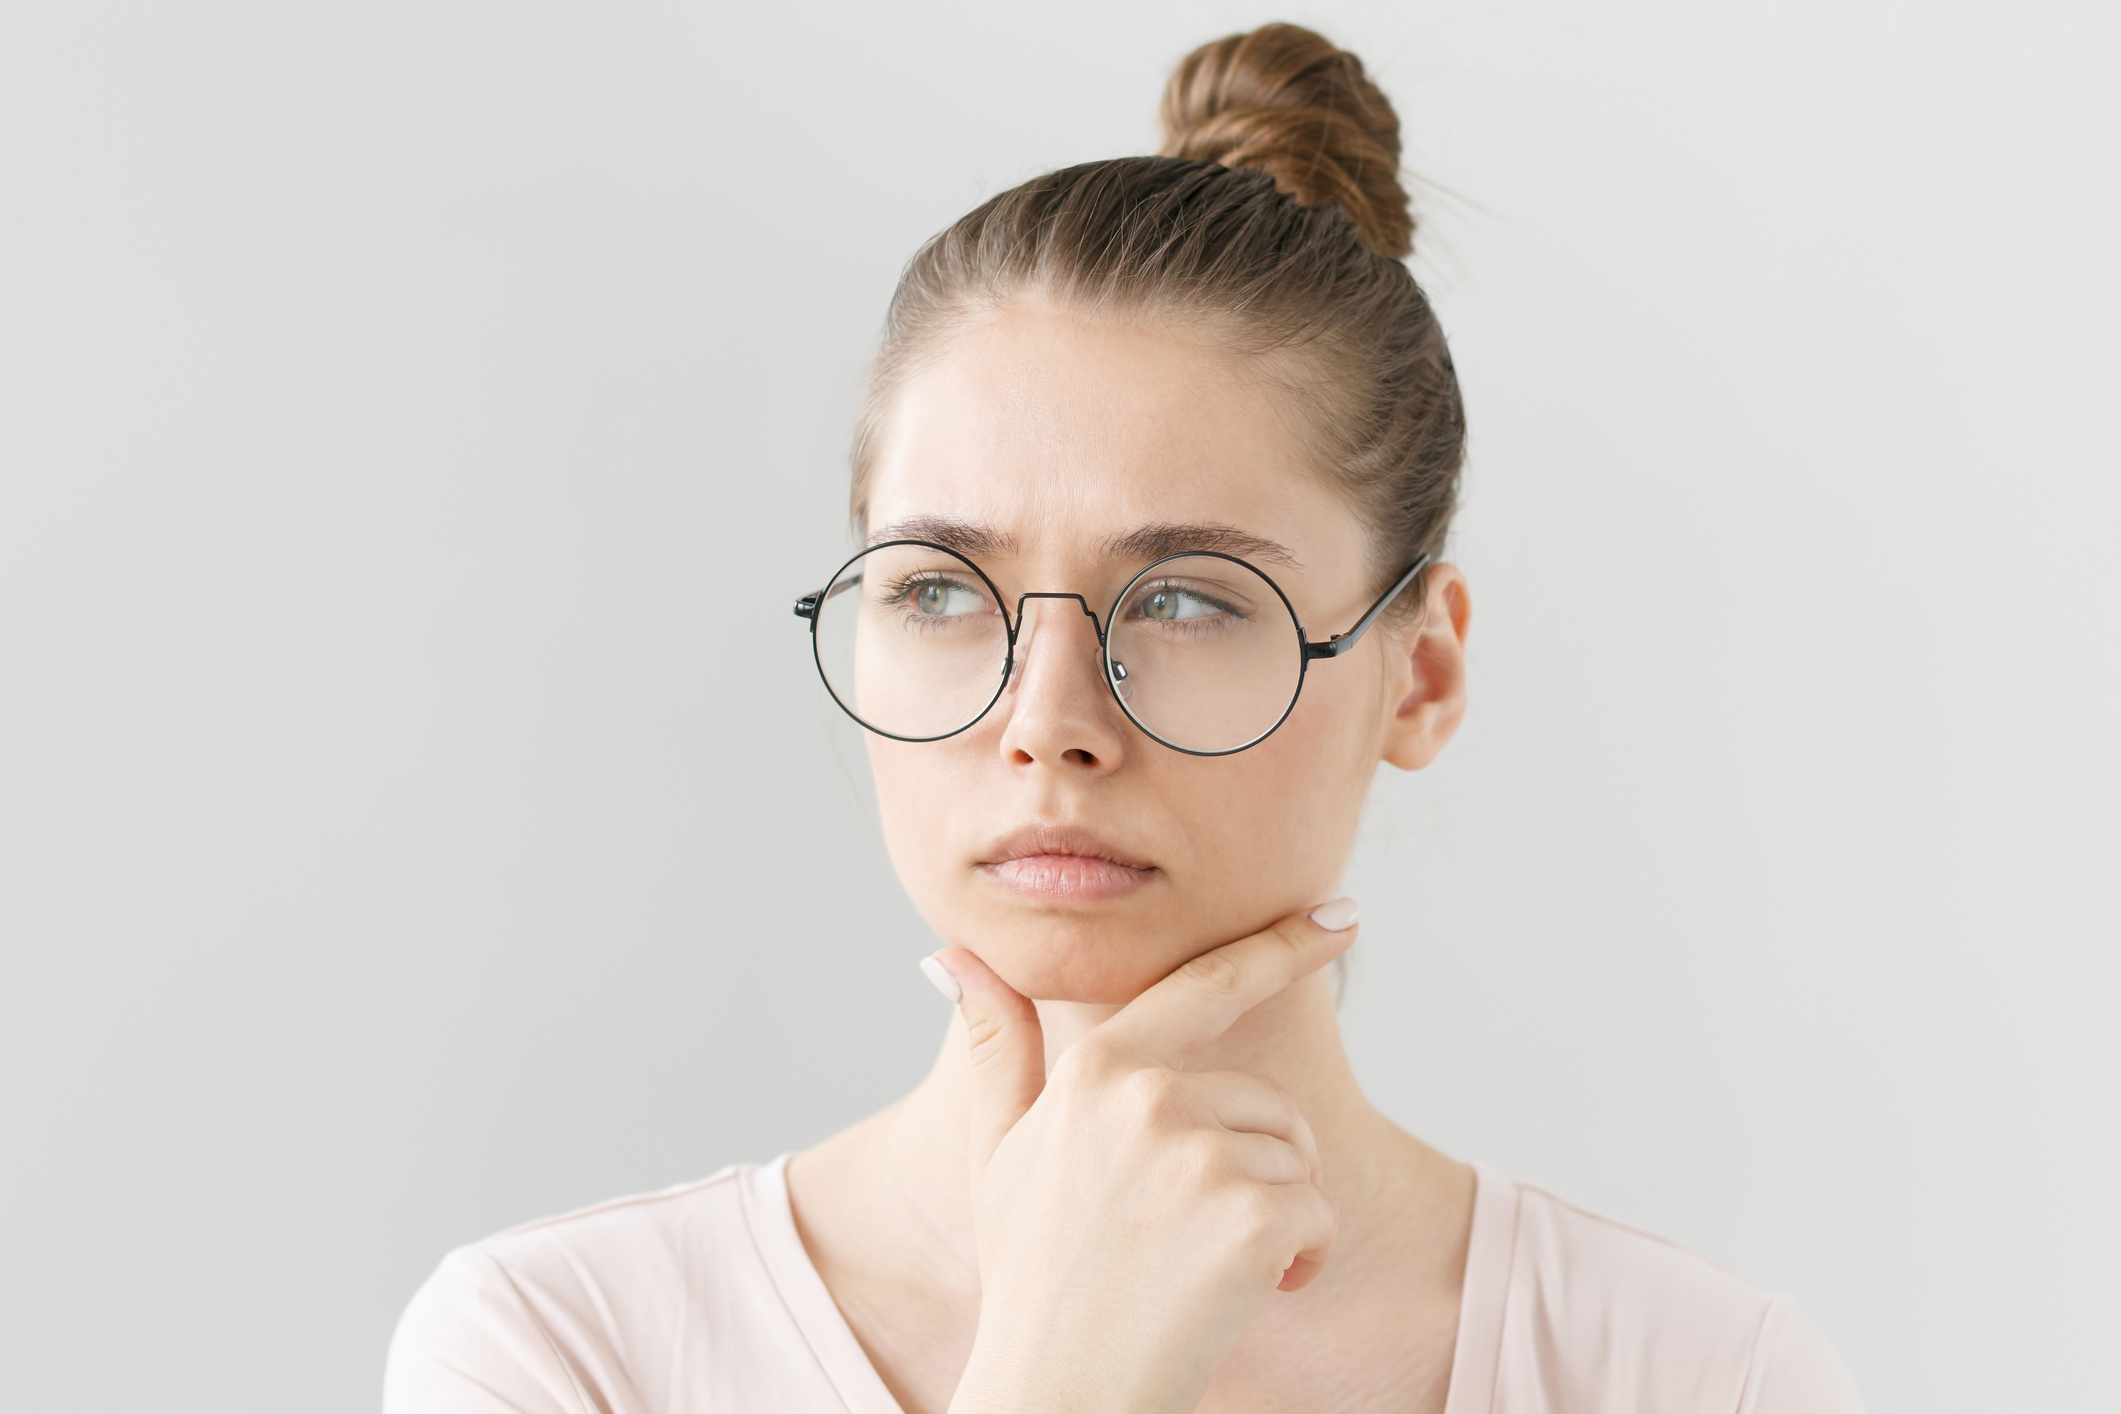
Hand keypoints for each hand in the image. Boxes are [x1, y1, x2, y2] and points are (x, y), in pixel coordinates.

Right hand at [930, 903, 1358, 1413]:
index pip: (1204, 986)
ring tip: (1208, 1267)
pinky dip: (1302, 1260)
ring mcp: (1197, 1155)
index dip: (1281, 947)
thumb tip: (948, 955)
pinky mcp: (1247, 1216)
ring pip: (1295, 1160)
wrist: (1056, 1392)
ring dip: (1277, 1217)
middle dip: (1257, 1166)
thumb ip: (995, 1045)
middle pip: (1265, 1103)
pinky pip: (1317, 1215)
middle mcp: (1146, 1098)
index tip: (1342, 918)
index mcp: (1095, 1071)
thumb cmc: (1032, 1276)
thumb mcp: (1000, 1151)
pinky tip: (1249, 1294)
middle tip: (1196, 1235)